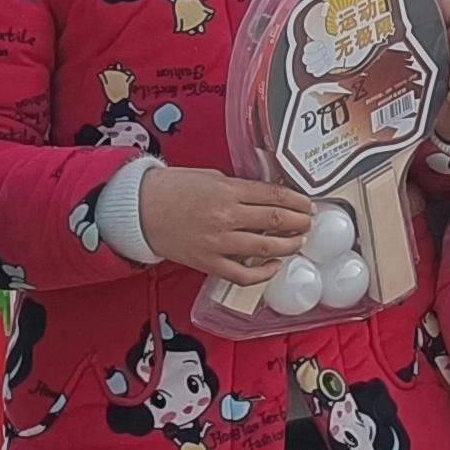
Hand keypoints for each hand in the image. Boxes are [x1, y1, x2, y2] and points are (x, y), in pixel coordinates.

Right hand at [137, 166, 315, 283]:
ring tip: (298, 242)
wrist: (140, 208)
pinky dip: (264, 272)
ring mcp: (218, 241)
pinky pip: (243, 274)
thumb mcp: (210, 176)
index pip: (274, 195)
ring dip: (289, 245)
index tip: (307, 204)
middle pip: (276, 221)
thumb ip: (239, 186)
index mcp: (228, 189)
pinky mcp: (209, 262)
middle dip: (299, 222)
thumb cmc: (171, 188)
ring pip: (266, 248)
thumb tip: (266, 195)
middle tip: (309, 222)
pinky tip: (275, 265)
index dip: (297, 201)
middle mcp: (227, 215)